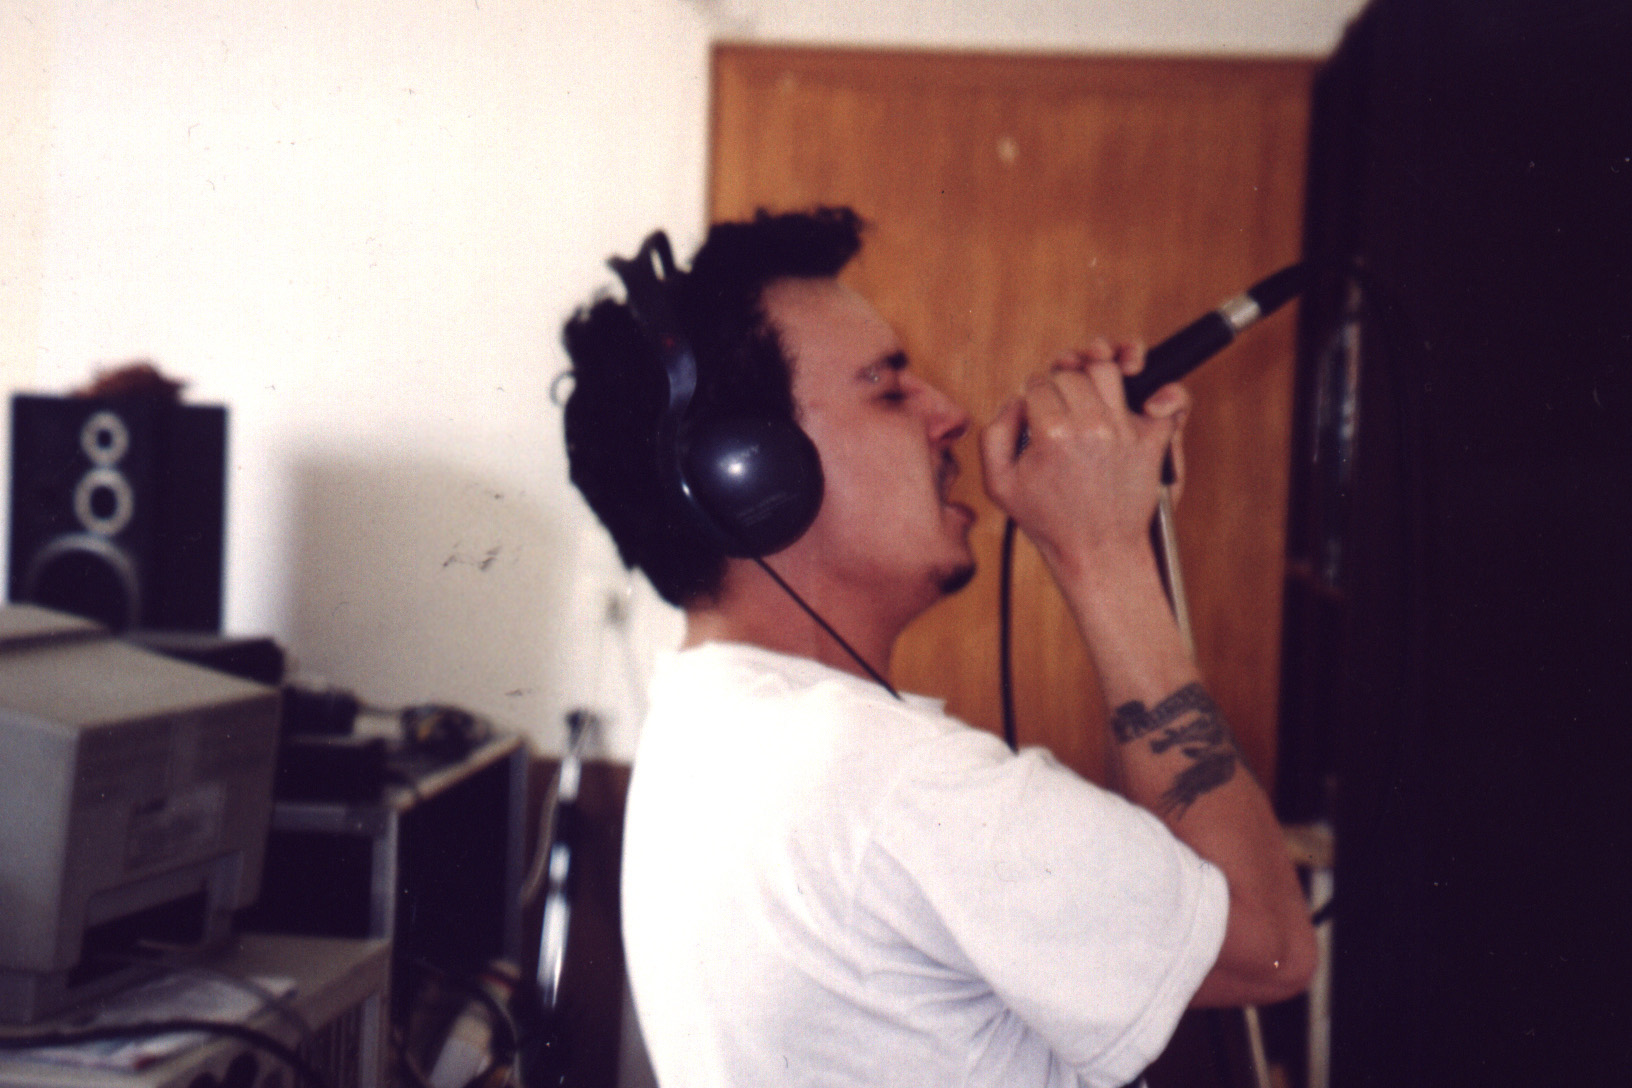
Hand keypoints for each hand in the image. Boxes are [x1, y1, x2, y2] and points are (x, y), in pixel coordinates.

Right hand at [980, 338, 1189, 577]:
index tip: (1035, 407)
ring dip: (1095, 379)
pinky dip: (1152, 395)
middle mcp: (1091, 426)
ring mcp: (1125, 430)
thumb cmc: (1050, 522)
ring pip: (1109, 371)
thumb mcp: (999, 484)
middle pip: (1073, 373)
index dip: (1032, 393)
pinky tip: (1135, 404)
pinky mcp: (1152, 439)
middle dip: (1061, 384)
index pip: (1039, 382)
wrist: (1098, 552)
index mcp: (1052, 433)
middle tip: (1059, 406)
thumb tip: (1014, 401)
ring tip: (1088, 399)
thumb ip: (994, 433)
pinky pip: (1160, 398)